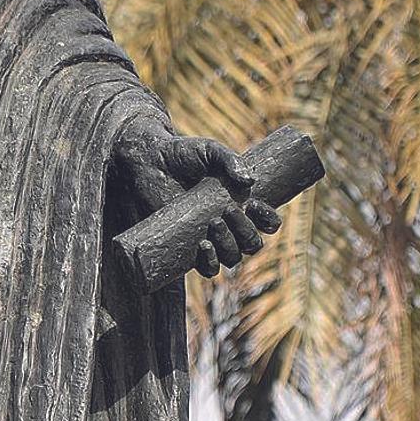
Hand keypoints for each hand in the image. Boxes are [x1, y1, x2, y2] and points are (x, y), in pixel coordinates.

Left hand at [112, 123, 281, 276]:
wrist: (150, 162)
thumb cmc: (183, 154)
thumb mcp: (210, 151)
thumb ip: (230, 160)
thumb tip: (249, 182)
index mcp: (242, 204)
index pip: (267, 223)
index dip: (268, 220)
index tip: (255, 205)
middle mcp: (229, 226)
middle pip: (251, 244)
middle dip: (245, 232)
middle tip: (228, 210)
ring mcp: (210, 238)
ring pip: (232, 257)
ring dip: (228, 247)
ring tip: (213, 223)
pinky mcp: (188, 248)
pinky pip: (207, 269)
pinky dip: (210, 264)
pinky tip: (203, 247)